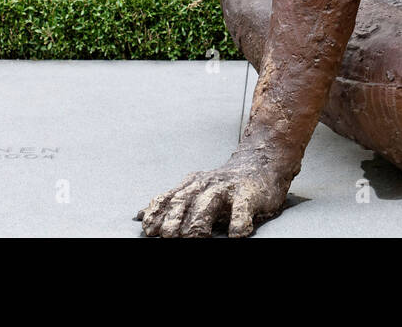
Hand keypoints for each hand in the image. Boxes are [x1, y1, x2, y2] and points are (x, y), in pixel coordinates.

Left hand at [135, 156, 290, 237]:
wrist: (261, 165)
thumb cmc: (225, 187)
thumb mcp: (196, 190)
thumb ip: (173, 203)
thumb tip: (140, 216)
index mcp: (192, 184)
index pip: (169, 197)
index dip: (157, 213)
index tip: (148, 228)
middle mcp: (206, 183)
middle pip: (185, 199)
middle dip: (174, 218)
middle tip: (167, 236)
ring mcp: (227, 187)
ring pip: (210, 202)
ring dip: (199, 221)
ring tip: (194, 237)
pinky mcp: (248, 194)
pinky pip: (242, 208)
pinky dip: (238, 222)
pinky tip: (234, 235)